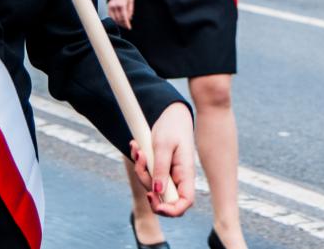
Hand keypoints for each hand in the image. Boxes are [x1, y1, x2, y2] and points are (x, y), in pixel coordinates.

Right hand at [107, 0, 133, 30]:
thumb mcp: (131, 1)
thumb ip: (130, 10)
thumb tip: (129, 19)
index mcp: (121, 4)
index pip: (124, 17)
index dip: (126, 23)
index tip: (129, 27)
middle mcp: (114, 6)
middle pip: (119, 19)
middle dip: (123, 23)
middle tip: (127, 26)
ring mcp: (110, 6)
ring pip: (114, 19)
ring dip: (119, 23)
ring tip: (123, 24)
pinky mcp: (108, 7)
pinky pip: (111, 16)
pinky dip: (115, 19)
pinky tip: (119, 20)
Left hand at [130, 102, 195, 216]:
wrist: (171, 113)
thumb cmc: (172, 126)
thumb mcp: (164, 146)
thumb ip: (161, 168)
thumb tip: (157, 191)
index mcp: (186, 173)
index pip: (185, 202)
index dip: (171, 210)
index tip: (154, 201)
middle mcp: (178, 177)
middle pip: (163, 198)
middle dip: (147, 186)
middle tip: (141, 165)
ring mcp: (169, 174)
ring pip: (152, 186)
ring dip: (141, 171)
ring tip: (138, 149)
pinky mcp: (160, 168)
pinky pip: (148, 175)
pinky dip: (140, 164)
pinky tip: (137, 147)